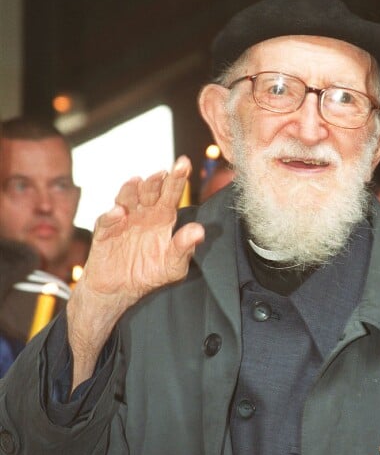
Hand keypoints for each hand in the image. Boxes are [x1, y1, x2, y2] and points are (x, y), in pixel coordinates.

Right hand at [67, 156, 203, 386]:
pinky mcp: (104, 233)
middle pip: (150, 192)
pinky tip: (118, 213)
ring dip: (131, 190)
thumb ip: (185, 247)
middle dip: (156, 181)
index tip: (184, 163)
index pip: (172, 193)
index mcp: (163, 217)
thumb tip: (199, 230)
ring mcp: (123, 220)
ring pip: (127, 199)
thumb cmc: (149, 273)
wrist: (119, 291)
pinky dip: (111, 216)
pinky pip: (107, 221)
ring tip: (138, 182)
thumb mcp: (173, 265)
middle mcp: (144, 213)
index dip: (178, 178)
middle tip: (162, 173)